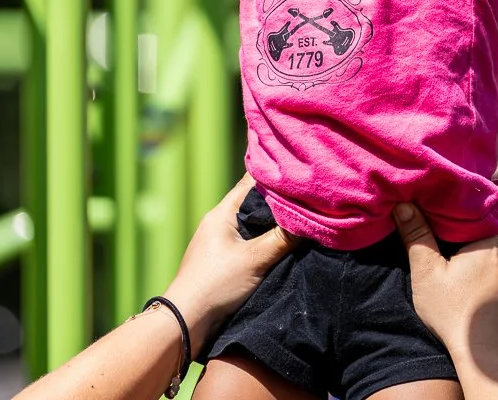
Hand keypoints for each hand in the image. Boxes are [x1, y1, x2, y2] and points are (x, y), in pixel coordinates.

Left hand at [160, 174, 299, 352]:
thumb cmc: (215, 285)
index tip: (302, 174)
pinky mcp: (225, 261)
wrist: (186, 322)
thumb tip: (310, 220)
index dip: (277, 176)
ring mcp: (222, 242)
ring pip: (254, 224)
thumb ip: (282, 238)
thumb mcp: (254, 260)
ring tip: (303, 222)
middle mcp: (221, 222)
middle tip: (309, 200)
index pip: (252, 181)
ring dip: (274, 225)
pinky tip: (285, 248)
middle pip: (255, 203)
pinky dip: (266, 242)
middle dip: (280, 202)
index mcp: (223, 213)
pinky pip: (251, 243)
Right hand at [394, 203, 497, 360]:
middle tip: (457, 275)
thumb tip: (405, 204)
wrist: (486, 360)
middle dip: (477, 259)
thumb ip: (417, 236)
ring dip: (492, 281)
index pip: (477, 225)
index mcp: (488, 245)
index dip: (462, 232)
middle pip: (491, 251)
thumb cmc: (453, 314)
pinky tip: (491, 315)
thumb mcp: (427, 274)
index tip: (449, 244)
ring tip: (473, 299)